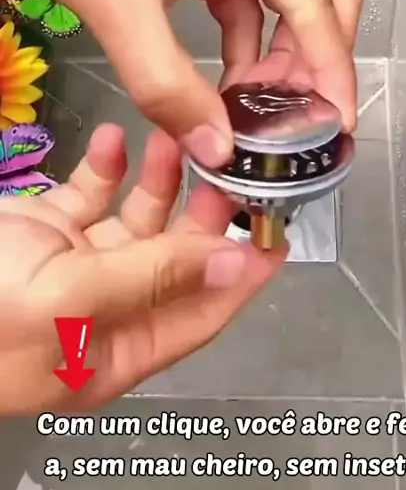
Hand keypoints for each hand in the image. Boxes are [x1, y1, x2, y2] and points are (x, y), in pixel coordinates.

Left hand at [0, 0, 364, 167]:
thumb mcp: (121, 4)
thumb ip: (170, 86)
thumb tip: (215, 148)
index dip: (330, 67)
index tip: (337, 121)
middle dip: (312, 55)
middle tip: (295, 113)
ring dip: (276, 54)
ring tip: (257, 108)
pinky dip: (244, 40)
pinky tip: (231, 81)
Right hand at [0, 124, 283, 413]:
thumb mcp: (69, 303)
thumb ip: (152, 279)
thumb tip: (232, 264)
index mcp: (116, 350)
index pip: (199, 313)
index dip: (241, 276)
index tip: (279, 233)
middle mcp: (103, 311)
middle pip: (173, 260)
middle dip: (201, 213)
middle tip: (225, 165)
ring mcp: (73, 268)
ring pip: (133, 221)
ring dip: (156, 180)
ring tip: (170, 138)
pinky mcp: (42, 232)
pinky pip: (86, 197)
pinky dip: (103, 168)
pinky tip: (112, 138)